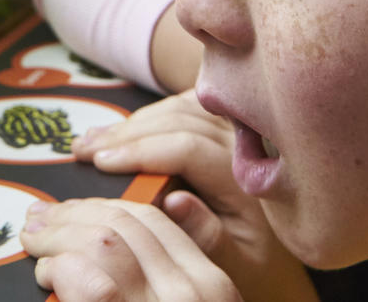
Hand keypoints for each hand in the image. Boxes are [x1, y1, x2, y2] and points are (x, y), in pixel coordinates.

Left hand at [23, 198, 240, 301]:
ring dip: (59, 235)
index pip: (157, 218)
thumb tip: (154, 215)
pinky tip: (46, 275)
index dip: (107, 203)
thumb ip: (166, 271)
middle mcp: (194, 290)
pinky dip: (57, 267)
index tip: (76, 207)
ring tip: (35, 242)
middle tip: (39, 217)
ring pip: (103, 240)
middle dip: (75, 211)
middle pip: (127, 221)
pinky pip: (84, 276)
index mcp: (212, 283)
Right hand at [73, 90, 315, 301]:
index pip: (188, 148)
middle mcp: (247, 146)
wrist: (284, 255)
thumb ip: (208, 235)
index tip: (100, 162)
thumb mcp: (235, 263)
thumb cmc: (257, 262)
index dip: (139, 151)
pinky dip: (154, 112)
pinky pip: (190, 105)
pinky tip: (127, 127)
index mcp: (247, 180)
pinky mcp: (232, 126)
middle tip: (83, 148)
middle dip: (125, 133)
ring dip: (134, 121)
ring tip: (95, 138)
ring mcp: (241, 131)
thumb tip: (174, 200)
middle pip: (179, 120)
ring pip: (181, 107)